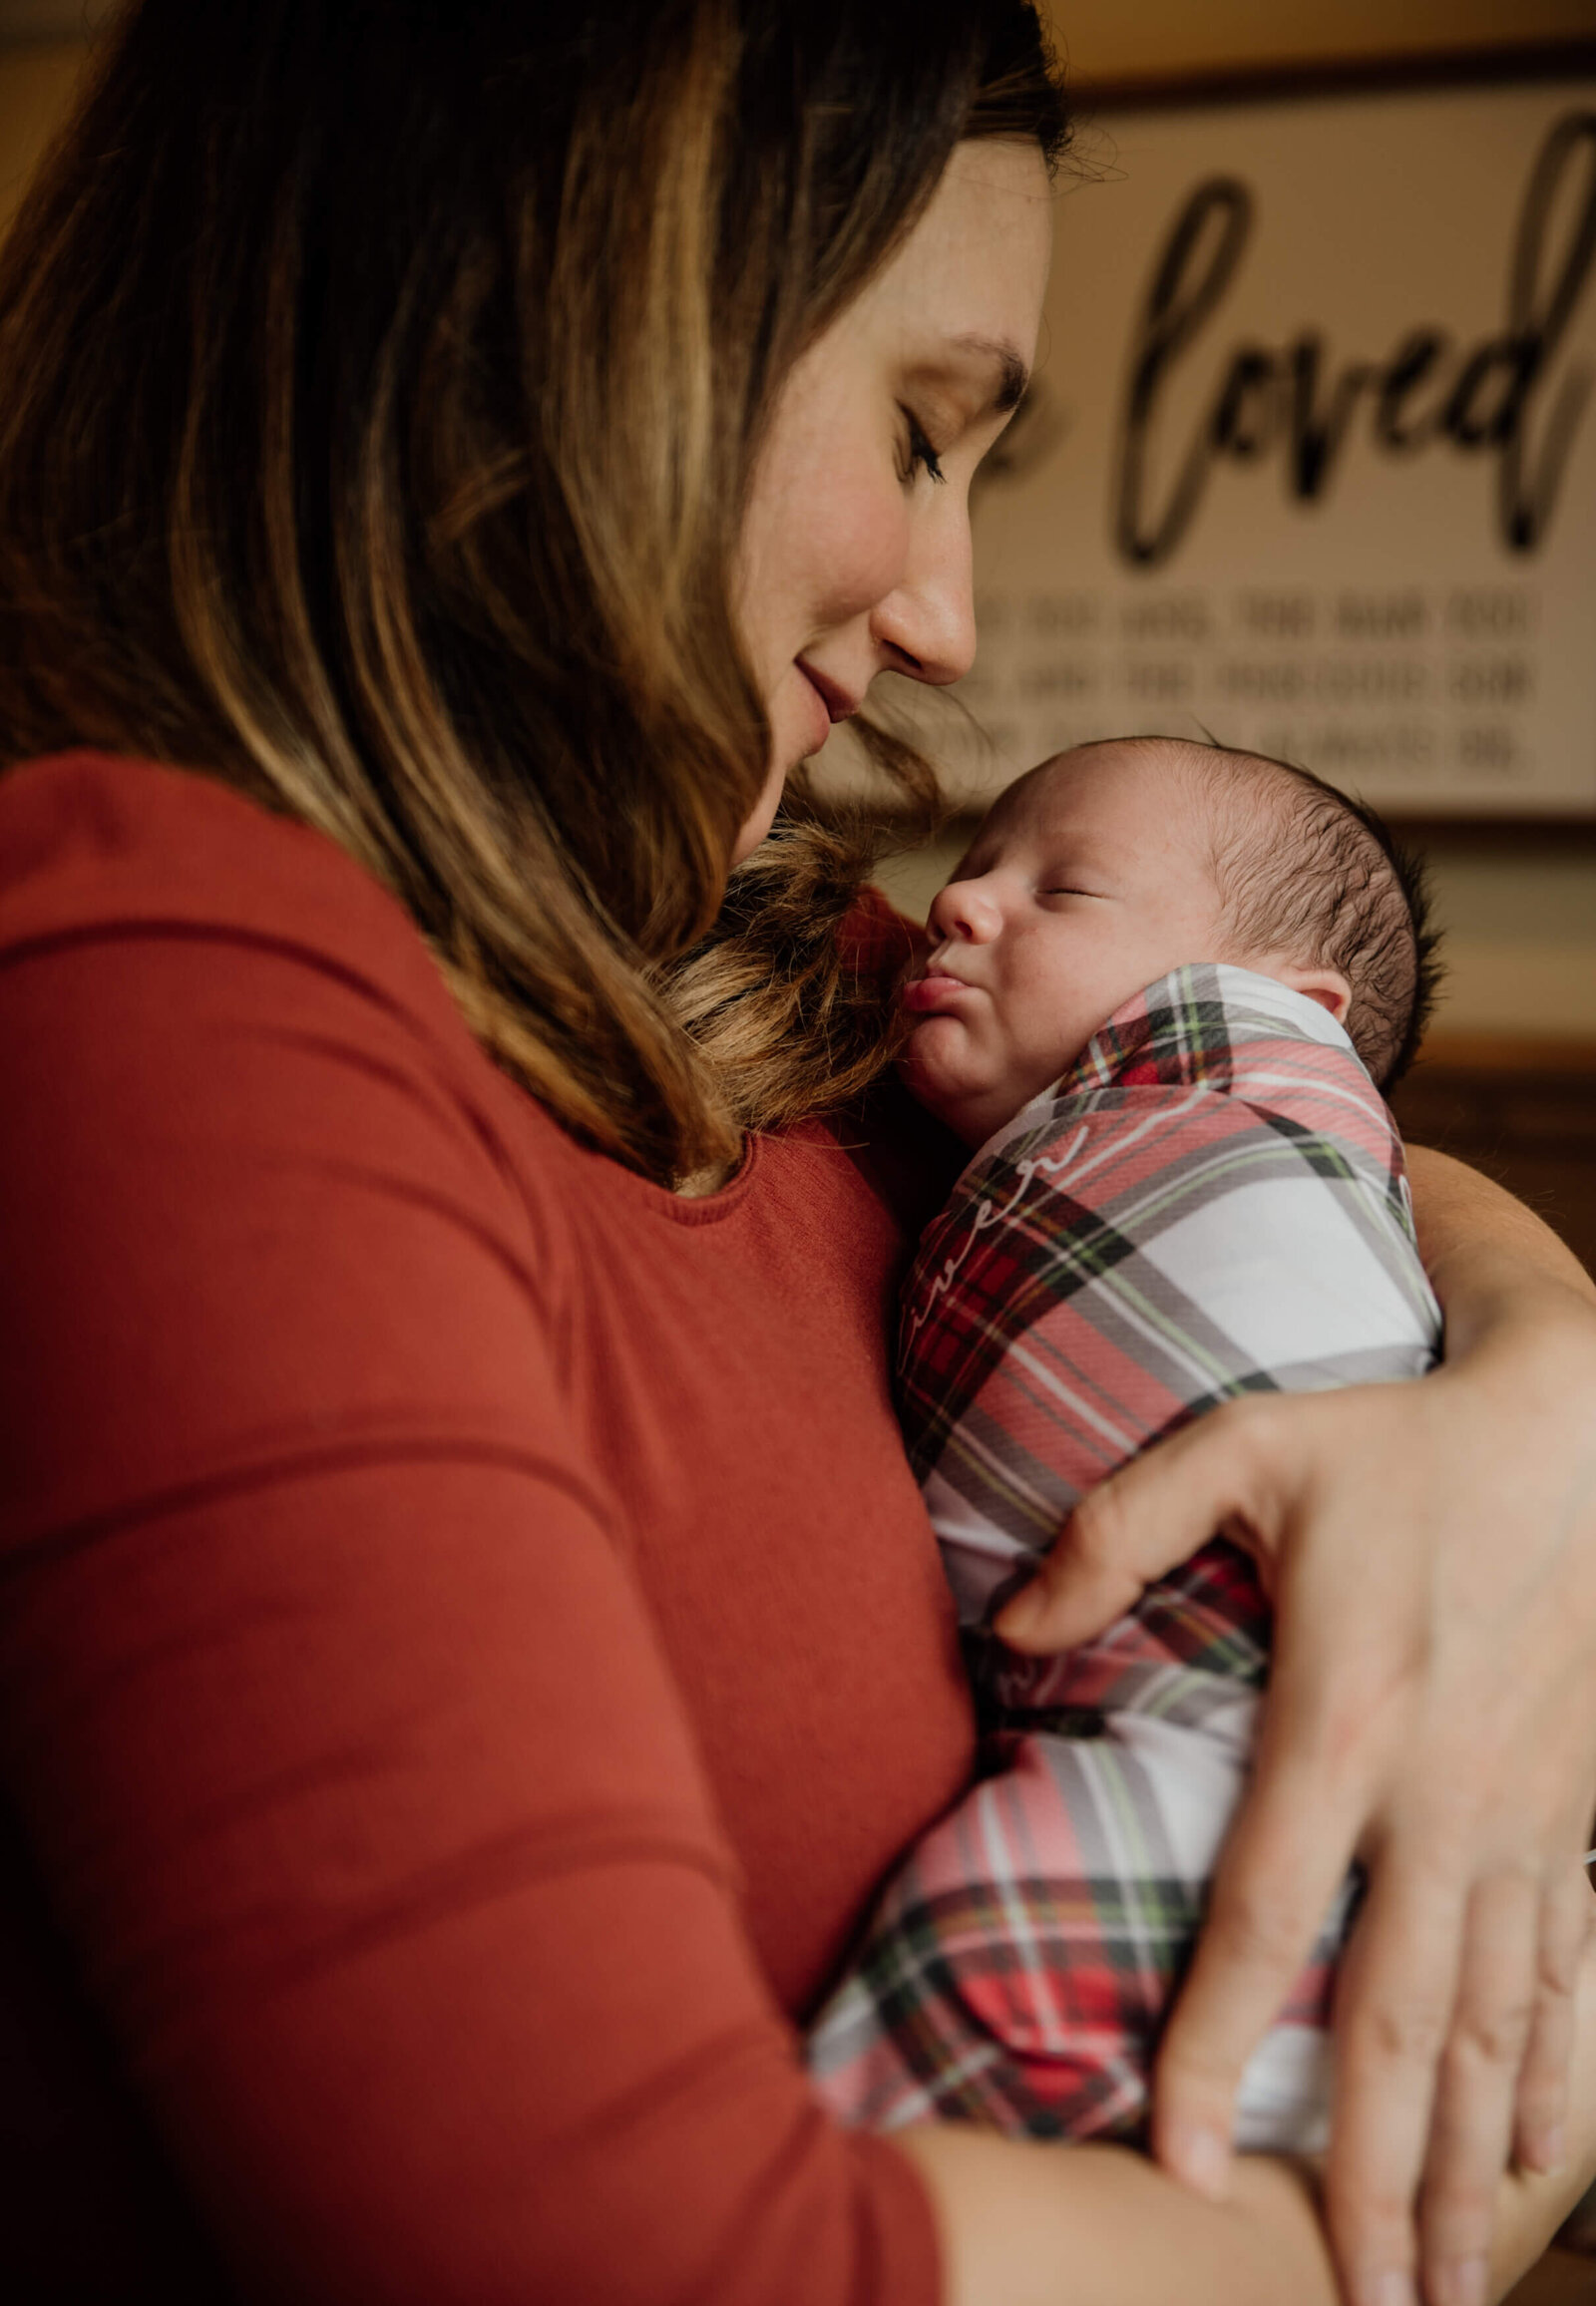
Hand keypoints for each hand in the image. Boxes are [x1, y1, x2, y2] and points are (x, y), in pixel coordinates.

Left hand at [994, 1281, 1595, 2305]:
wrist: (1582, 1428)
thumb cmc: (1394, 1439)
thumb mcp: (1245, 1447)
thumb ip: (1115, 1532)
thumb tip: (1005, 1624)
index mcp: (1347, 1722)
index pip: (1267, 1920)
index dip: (1212, 2049)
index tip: (1176, 2166)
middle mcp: (1444, 1800)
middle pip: (1400, 2024)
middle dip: (1370, 2178)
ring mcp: (1525, 1822)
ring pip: (1494, 2031)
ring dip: (1461, 2169)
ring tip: (1435, 2286)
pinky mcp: (1579, 1818)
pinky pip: (1571, 1977)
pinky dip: (1556, 2080)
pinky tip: (1532, 2165)